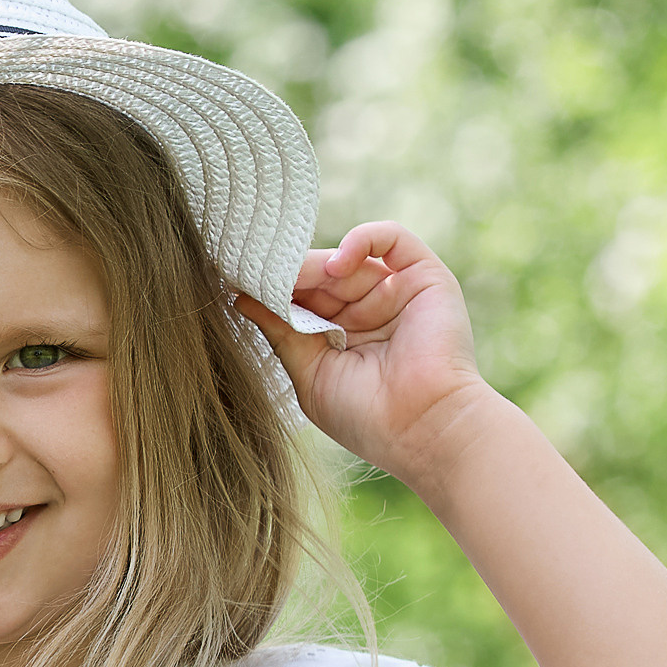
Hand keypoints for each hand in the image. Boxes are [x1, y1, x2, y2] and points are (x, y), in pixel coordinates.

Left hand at [237, 222, 498, 486]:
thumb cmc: (366, 416)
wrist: (423, 428)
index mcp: (341, 336)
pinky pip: (392, 238)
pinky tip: (335, 266)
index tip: (241, 285)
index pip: (304, 298)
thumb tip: (241, 298)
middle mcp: (369, 311)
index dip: (276, 290)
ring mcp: (396, 292)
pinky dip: (360, 239)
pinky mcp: (426, 277)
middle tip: (260, 276)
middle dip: (291, 276)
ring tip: (293, 279)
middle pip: (321, 276)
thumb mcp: (310, 373)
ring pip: (348, 259)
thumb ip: (281, 333)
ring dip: (316, 266)